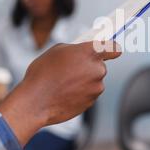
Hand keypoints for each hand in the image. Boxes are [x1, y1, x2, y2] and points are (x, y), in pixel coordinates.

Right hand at [0, 41, 120, 146]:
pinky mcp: (92, 101)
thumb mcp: (57, 50)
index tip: (113, 50)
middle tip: (72, 69)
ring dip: (84, 80)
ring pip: (94, 80)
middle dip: (89, 66)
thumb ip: (75, 49)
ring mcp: (96, 87)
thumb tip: (82, 52)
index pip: (113, 48)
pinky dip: (81, 92)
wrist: (35, 102)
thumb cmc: (42, 74)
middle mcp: (97, 69)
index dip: (112, 49)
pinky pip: (89, 93)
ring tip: (64, 82)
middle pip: (100, 65)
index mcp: (90, 52)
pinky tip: (65, 92)